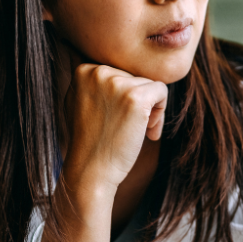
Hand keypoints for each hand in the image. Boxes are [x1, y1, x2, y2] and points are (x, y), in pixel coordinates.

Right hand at [61, 63, 167, 197]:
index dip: (122, 97)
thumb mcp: (81, 103)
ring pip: (148, 84)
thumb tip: (111, 72)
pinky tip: (149, 132)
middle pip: (134, 77)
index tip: (118, 118)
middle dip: (137, 102)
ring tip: (136, 132)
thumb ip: (94, 84)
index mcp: (84, 71)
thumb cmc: (89, 141)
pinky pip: (162, 90)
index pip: (119, 72)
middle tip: (128, 128)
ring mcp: (117, 83)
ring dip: (149, 109)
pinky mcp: (136, 97)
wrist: (91, 170)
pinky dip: (161, 111)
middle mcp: (98, 72)